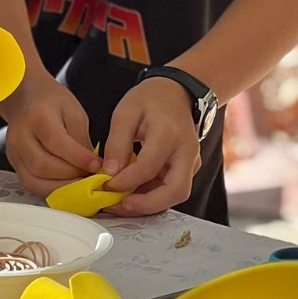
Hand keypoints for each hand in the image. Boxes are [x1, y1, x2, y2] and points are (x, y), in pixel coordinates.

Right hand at [2, 76, 102, 195]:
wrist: (25, 97)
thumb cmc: (51, 101)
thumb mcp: (73, 111)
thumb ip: (81, 139)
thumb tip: (91, 166)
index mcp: (37, 115)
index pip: (56, 142)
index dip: (78, 158)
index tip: (97, 166)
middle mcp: (20, 135)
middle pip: (43, 165)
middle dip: (71, 176)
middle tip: (91, 177)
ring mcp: (14, 152)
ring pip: (35, 180)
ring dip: (61, 187)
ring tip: (80, 183)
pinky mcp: (14, 164)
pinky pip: (30, 184)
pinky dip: (50, 190)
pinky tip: (66, 186)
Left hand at [102, 77, 200, 215]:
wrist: (176, 92)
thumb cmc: (151, 99)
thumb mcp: (125, 112)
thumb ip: (117, 143)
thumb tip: (109, 174)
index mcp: (170, 133)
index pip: (149, 167)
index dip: (126, 182)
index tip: (105, 185)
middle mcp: (187, 151)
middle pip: (175, 191)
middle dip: (146, 205)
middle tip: (119, 205)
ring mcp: (192, 161)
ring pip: (176, 195)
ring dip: (149, 203)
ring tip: (121, 201)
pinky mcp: (189, 168)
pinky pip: (173, 189)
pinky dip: (154, 196)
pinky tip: (133, 192)